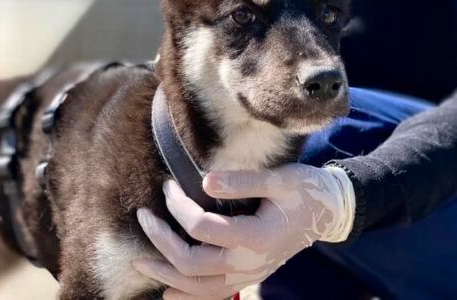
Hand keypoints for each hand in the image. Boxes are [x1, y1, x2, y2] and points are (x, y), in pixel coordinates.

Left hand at [133, 163, 354, 298]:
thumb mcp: (278, 179)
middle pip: (191, 262)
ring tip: (140, 259)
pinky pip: (213, 297)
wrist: (327, 213)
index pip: (201, 227)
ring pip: (197, 287)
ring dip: (166, 273)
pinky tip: (167, 291)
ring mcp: (248, 275)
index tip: (167, 186)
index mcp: (255, 236)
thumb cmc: (303, 191)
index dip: (177, 206)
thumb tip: (203, 179)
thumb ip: (242, 181)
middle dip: (160, 240)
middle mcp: (248, 263)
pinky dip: (187, 296)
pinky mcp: (248, 277)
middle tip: (143, 216)